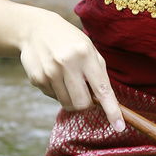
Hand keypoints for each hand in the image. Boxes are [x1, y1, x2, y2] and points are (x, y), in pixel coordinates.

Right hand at [19, 11, 124, 131]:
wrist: (35, 29)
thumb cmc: (70, 41)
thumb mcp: (89, 49)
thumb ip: (98, 73)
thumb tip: (103, 102)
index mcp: (85, 55)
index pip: (102, 89)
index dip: (112, 110)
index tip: (119, 126)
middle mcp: (67, 64)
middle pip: (83, 104)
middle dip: (87, 104)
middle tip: (85, 91)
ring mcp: (50, 72)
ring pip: (67, 104)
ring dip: (71, 98)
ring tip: (68, 79)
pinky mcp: (37, 79)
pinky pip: (53, 97)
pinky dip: (57, 91)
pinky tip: (53, 74)